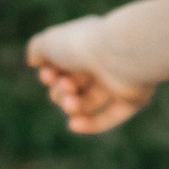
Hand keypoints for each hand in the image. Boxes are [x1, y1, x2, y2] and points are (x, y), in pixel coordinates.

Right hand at [25, 16, 154, 134]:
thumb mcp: (49, 42)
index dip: (49, 75)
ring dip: (73, 106)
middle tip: (66, 87)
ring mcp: (118, 80)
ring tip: (72, 103)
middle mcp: (102, 60)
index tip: (48, 75)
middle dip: (61, 93)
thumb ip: (37, 49)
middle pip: (72, 87)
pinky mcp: (132, 98)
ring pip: (88, 103)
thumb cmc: (82, 45)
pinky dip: (92, 123)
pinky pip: (109, 117)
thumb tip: (35, 61)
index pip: (60, 66)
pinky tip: (74, 125)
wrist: (120, 54)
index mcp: (85, 43)